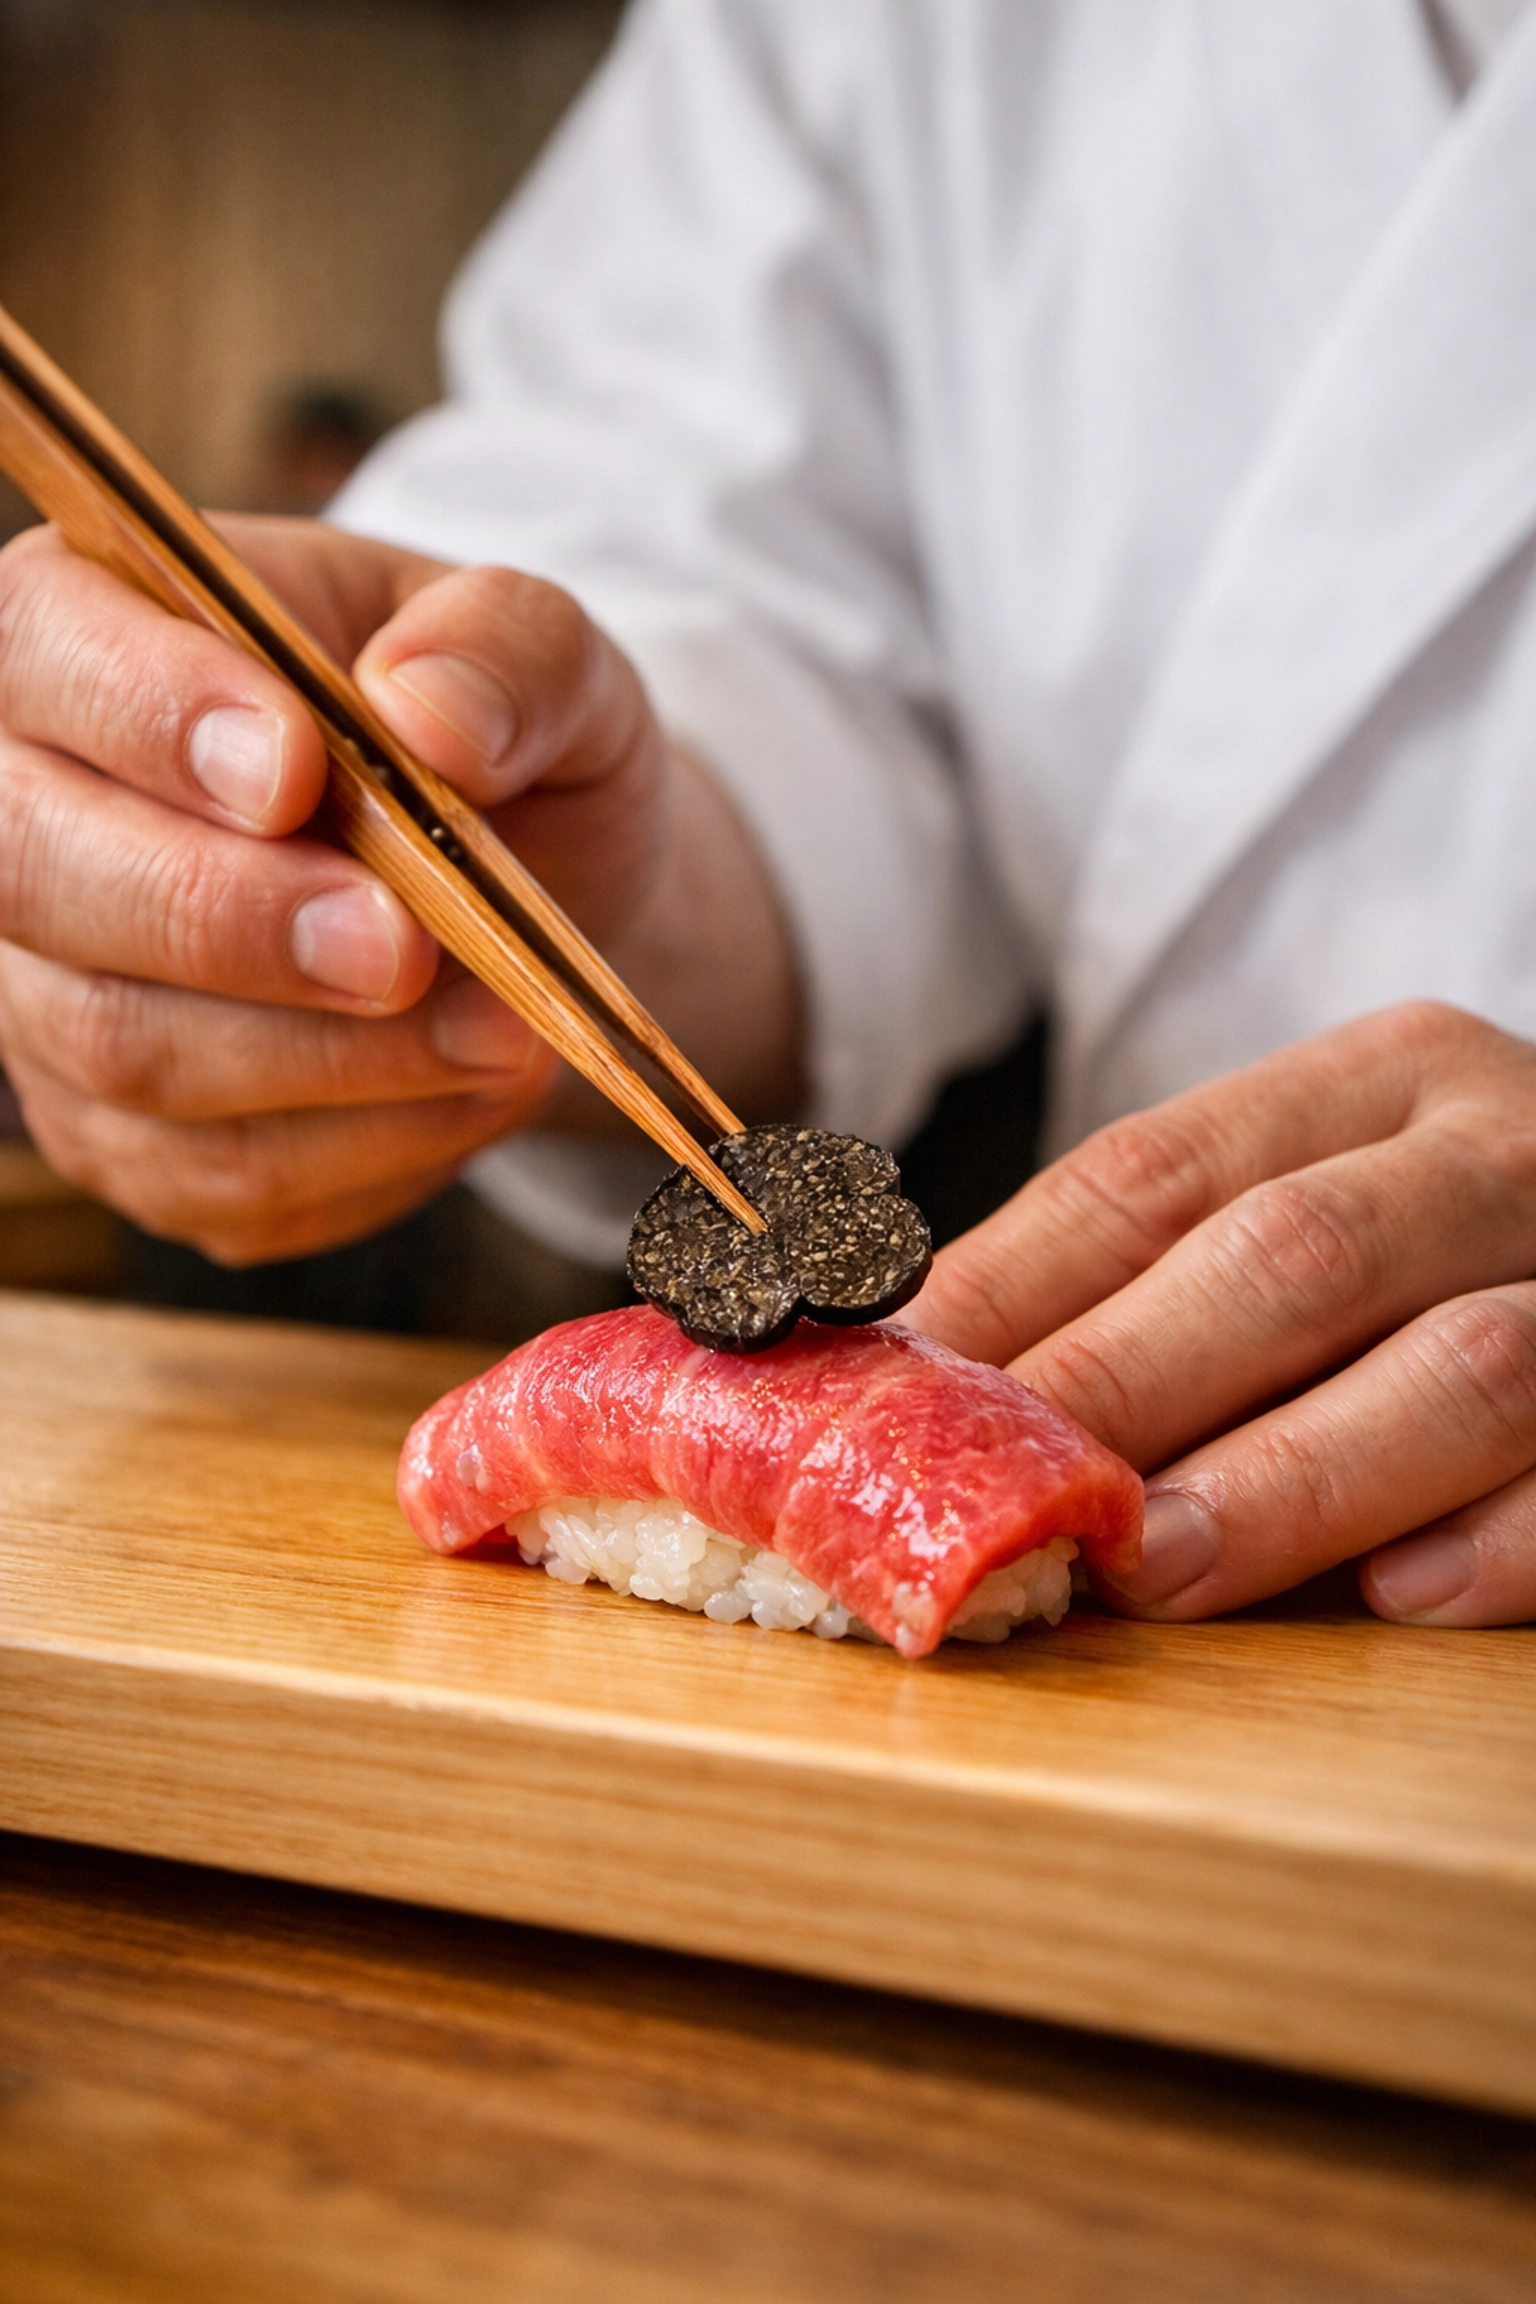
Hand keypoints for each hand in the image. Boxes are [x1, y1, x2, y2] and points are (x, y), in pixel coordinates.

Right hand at [0, 518, 798, 1262]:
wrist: (538, 896)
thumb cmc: (506, 745)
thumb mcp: (552, 658)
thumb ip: (506, 650)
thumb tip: (429, 712)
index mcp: (95, 625)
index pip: (45, 650)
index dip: (147, 715)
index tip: (293, 773)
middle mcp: (28, 810)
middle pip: (40, 879)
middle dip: (233, 922)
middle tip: (404, 946)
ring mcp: (56, 991)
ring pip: (127, 1051)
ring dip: (334, 1057)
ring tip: (504, 1030)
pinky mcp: (129, 1139)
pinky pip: (218, 1175)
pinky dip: (368, 1146)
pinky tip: (472, 1091)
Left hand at [906, 1002, 1535, 1627]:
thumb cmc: (1441, 1243)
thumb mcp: (1315, 1193)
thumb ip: (1158, 1272)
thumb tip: (922, 1382)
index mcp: (1377, 1079)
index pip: (1153, 1173)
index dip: (1009, 1288)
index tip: (886, 1394)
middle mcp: (1496, 1152)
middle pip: (1292, 1256)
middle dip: (1130, 1385)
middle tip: (1010, 1500)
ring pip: (1460, 1368)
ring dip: (1292, 1480)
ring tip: (1155, 1567)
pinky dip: (1502, 1540)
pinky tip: (1397, 1596)